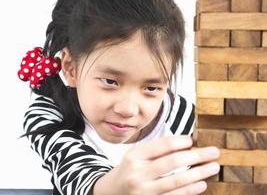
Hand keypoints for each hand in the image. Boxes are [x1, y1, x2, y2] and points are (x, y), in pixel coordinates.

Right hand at [93, 136, 219, 194]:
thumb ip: (157, 150)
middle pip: (173, 162)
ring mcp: (144, 191)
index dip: (181, 141)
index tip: (193, 140)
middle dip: (197, 156)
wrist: (113, 191)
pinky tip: (201, 184)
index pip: (162, 145)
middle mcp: (138, 173)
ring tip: (213, 167)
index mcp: (134, 156)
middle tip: (214, 152)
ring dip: (198, 173)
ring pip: (176, 181)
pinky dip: (190, 190)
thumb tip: (187, 144)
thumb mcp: (137, 155)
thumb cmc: (130, 169)